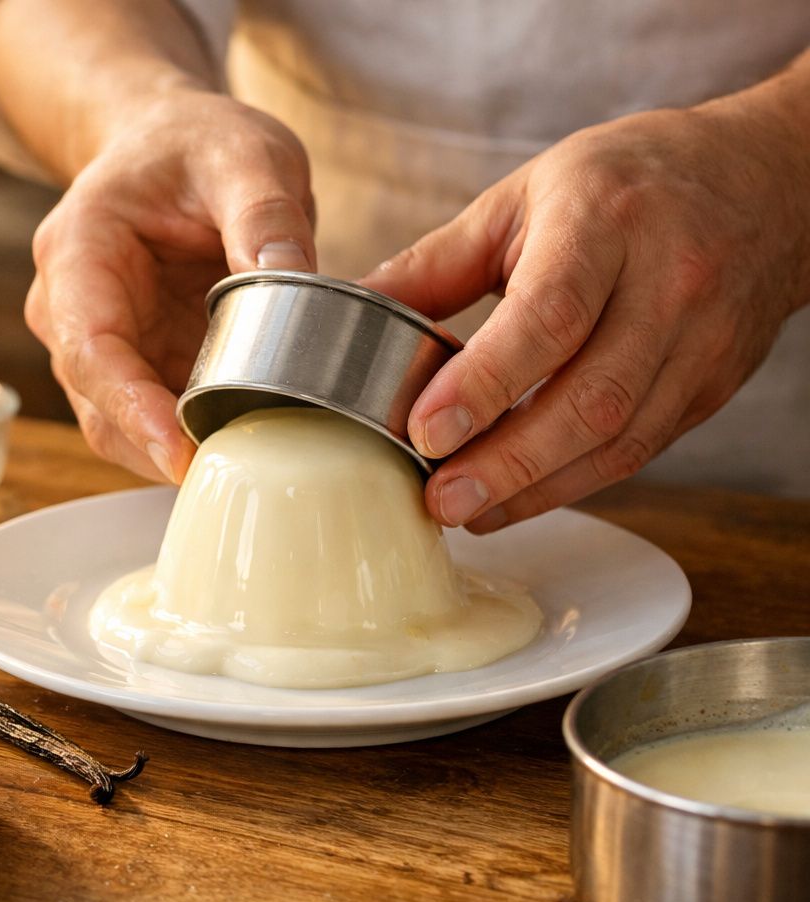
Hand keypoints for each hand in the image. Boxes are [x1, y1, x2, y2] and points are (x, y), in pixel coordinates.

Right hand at [26, 91, 315, 480]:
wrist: (167, 143)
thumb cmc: (195, 145)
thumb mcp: (246, 155)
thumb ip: (267, 215)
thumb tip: (295, 285)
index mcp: (77, 252)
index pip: (90, 348)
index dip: (131, 408)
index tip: (180, 452)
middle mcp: (67, 309)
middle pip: (98, 403)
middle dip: (160, 445)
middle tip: (237, 470)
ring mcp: (96, 345)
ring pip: (119, 426)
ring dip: (178, 450)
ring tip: (251, 461)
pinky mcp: (132, 367)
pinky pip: (152, 421)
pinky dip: (194, 437)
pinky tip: (247, 442)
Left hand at [362, 96, 809, 531]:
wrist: (764, 181)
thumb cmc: (624, 183)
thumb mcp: (522, 197)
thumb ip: (435, 264)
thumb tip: (347, 308)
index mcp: (606, 222)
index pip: (549, 315)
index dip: (486, 383)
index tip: (426, 431)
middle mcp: (668, 283)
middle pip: (591, 397)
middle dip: (507, 463)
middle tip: (438, 499)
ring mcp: (699, 342)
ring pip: (620, 439)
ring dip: (537, 488)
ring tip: (466, 510)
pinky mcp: (711, 386)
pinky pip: (639, 450)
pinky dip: (572, 483)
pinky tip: (516, 498)